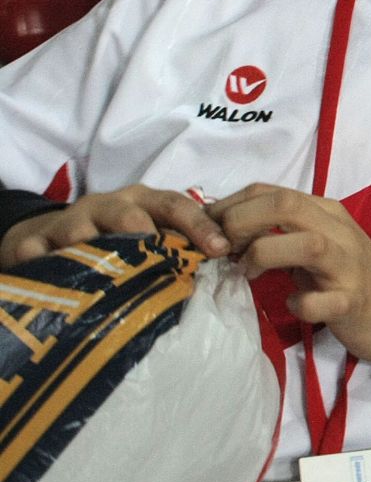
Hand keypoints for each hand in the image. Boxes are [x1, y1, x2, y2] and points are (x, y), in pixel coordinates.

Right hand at [0, 184, 230, 266]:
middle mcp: (108, 205)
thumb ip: (179, 245)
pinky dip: (43, 262)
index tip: (220, 250)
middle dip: (145, 237)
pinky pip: (36, 251)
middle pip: (129, 215)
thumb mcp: (148, 233)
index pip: (176, 206)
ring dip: (95, 255)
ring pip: (81, 232)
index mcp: (143, 201)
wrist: (48, 232)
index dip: (199, 226)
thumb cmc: (114, 236)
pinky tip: (52, 277)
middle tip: (159, 263)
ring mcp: (69, 221)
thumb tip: (224, 265)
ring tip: (110, 280)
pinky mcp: (34, 241)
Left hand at [211, 183, 370, 366]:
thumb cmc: (353, 279)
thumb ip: (283, 235)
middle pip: (284, 205)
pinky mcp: (353, 301)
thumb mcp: (319, 247)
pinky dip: (300, 304)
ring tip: (250, 274)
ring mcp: (348, 265)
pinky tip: (296, 306)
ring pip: (304, 243)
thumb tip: (227, 234)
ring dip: (264, 255)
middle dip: (240, 223)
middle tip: (222, 250)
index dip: (230, 206)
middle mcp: (338, 230)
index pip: (271, 191)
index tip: (208, 231)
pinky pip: (321, 300)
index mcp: (326, 213)